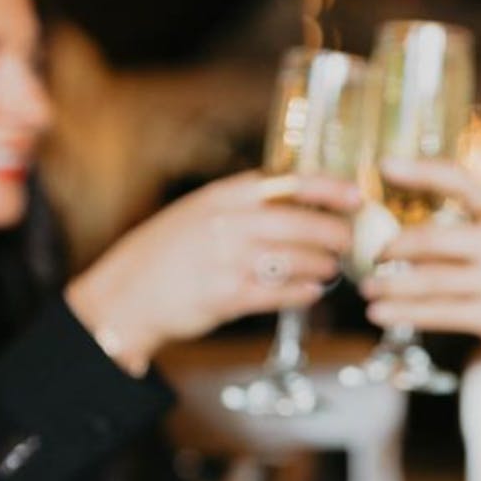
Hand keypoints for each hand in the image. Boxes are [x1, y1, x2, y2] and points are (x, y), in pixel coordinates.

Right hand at [66, 171, 356, 373]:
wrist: (124, 296)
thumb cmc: (164, 254)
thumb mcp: (198, 213)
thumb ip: (240, 207)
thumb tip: (293, 205)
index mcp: (222, 197)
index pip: (287, 183)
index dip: (328, 188)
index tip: (356, 194)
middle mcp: (227, 224)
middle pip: (299, 223)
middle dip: (333, 233)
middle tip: (349, 241)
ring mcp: (227, 261)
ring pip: (294, 260)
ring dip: (321, 265)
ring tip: (331, 268)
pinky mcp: (227, 297)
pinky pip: (278, 293)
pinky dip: (301, 293)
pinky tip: (313, 292)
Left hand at [358, 159, 480, 367]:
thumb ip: (477, 231)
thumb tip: (411, 230)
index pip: (461, 181)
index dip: (421, 171)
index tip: (384, 164)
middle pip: (435, 239)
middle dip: (394, 246)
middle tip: (371, 254)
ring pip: (432, 281)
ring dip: (392, 287)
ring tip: (367, 290)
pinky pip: (442, 314)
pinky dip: (406, 314)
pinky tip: (380, 315)